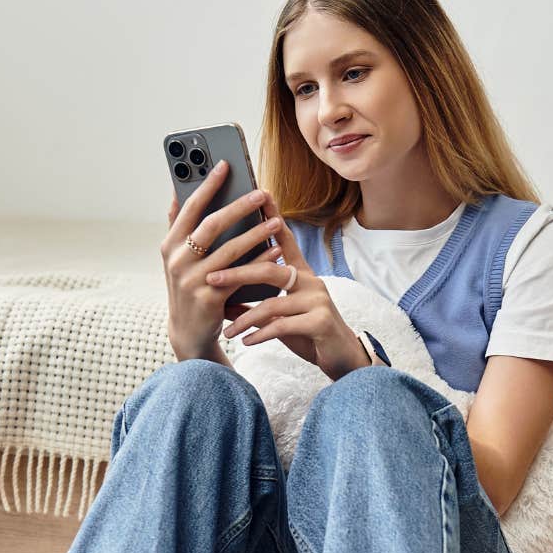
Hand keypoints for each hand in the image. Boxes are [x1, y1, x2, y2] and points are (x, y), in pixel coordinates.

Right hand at [161, 159, 283, 363]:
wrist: (189, 333)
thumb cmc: (189, 288)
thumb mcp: (177, 257)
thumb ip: (178, 226)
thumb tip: (177, 190)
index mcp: (169, 245)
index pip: (189, 208)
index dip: (207, 185)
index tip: (226, 164)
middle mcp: (177, 260)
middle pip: (211, 225)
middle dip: (239, 206)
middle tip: (261, 193)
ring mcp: (192, 280)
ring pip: (229, 250)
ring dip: (255, 233)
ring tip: (276, 221)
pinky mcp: (209, 299)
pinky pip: (240, 274)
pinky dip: (259, 261)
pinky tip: (276, 250)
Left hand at [212, 192, 369, 380]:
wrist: (342, 356)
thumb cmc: (308, 332)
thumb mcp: (279, 316)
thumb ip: (255, 305)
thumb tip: (221, 299)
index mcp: (302, 273)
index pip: (285, 240)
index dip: (272, 218)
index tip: (259, 195)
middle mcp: (311, 281)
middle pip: (269, 270)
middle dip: (237, 274)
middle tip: (210, 279)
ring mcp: (318, 300)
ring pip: (272, 303)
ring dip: (245, 318)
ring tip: (227, 330)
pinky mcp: (320, 321)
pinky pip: (282, 326)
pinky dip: (260, 334)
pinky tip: (246, 341)